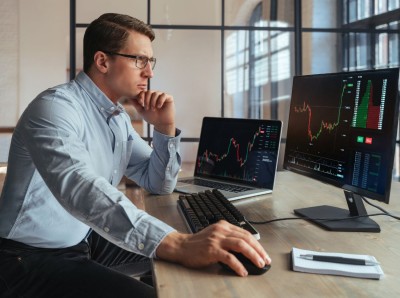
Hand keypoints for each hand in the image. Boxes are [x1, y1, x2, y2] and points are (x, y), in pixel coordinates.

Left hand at [130, 90, 175, 135]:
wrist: (161, 124)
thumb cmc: (152, 118)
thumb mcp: (141, 111)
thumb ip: (136, 104)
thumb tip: (128, 97)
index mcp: (149, 97)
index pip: (143, 92)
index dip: (141, 96)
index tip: (140, 103)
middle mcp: (155, 95)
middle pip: (149, 92)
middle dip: (147, 100)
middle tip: (147, 108)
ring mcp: (162, 96)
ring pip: (155, 93)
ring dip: (153, 102)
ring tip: (153, 109)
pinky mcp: (169, 98)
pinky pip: (163, 95)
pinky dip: (160, 101)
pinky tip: (159, 107)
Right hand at [156, 221, 270, 276]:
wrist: (181, 246)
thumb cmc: (198, 243)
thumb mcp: (215, 235)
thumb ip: (229, 238)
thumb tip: (246, 250)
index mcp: (224, 225)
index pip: (245, 233)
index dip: (257, 244)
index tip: (263, 254)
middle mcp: (221, 230)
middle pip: (246, 238)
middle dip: (258, 250)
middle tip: (265, 260)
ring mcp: (216, 239)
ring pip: (241, 245)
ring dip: (253, 256)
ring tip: (259, 264)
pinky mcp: (212, 250)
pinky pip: (229, 257)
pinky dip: (238, 265)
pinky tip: (242, 271)